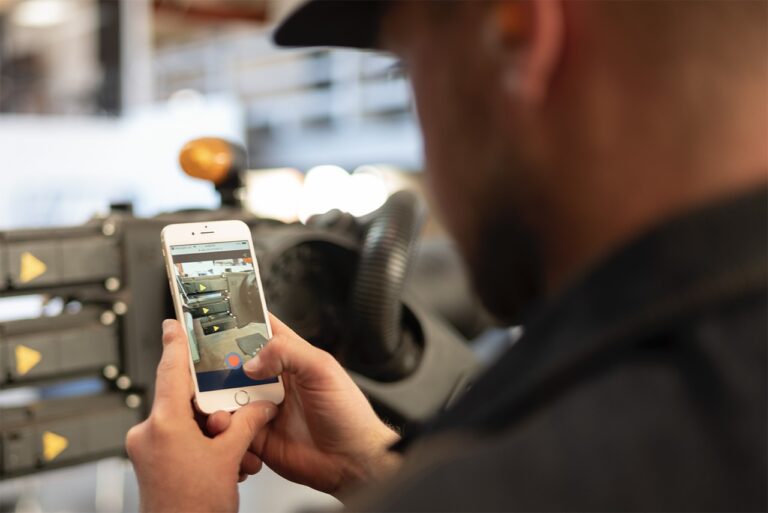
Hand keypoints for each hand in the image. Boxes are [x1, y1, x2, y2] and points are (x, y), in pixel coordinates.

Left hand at [126, 320, 277, 512]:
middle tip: (236, 415)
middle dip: (216, 408)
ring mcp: (148, 449)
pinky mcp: (152, 463)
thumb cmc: (195, 508)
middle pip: (186, 399)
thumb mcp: (230, 458)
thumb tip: (260, 407)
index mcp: (164, 424)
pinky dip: (205, 445)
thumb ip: (247, 423)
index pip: (171, 369)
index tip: (175, 322)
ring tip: (236, 453)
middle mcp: (149, 433)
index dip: (176, 341)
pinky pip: (181, 439)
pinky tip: (227, 463)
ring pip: (187, 422)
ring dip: (215, 433)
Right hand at [207, 314, 401, 498]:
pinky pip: (230, 428)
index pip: (259, 329)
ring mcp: (262, 407)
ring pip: (225, 396)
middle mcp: (273, 379)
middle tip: (203, 369)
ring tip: (219, 407)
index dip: (237, 321)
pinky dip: (224, 428)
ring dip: (216, 399)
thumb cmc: (348, 414)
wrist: (351, 462)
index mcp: (291, 356)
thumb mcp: (322, 370)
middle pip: (233, 363)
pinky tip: (232, 429)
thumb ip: (288, 353)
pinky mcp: (255, 435)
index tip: (213, 318)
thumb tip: (251, 361)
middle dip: (215, 364)